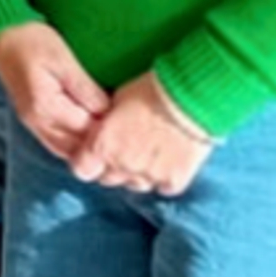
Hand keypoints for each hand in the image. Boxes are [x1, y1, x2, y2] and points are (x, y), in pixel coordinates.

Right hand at [0, 24, 110, 164]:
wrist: (4, 36)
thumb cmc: (32, 41)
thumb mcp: (63, 58)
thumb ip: (85, 88)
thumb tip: (106, 110)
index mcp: (44, 105)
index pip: (85, 130)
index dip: (108, 129)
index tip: (127, 122)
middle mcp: (37, 121)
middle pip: (75, 148)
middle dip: (99, 144)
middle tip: (122, 135)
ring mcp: (33, 124)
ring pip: (66, 151)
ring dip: (87, 148)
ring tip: (108, 138)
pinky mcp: (34, 121)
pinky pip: (56, 144)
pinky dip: (74, 145)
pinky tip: (88, 136)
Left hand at [68, 70, 213, 197]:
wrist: (192, 96)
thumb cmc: (153, 89)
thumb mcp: (118, 100)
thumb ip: (107, 124)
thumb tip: (105, 131)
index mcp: (102, 145)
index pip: (83, 170)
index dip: (90, 162)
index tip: (97, 154)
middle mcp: (122, 166)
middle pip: (109, 179)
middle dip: (115, 166)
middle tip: (130, 147)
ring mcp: (148, 177)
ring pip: (137, 185)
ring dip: (140, 173)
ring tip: (154, 151)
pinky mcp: (174, 181)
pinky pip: (164, 187)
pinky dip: (167, 177)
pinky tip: (173, 158)